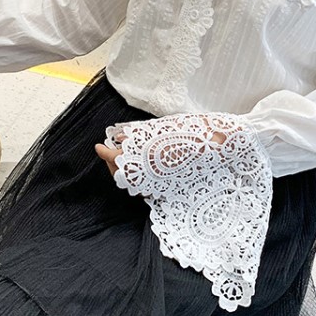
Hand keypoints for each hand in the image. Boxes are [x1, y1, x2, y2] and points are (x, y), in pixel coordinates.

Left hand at [95, 129, 225, 177]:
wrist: (217, 145)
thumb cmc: (191, 132)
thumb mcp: (162, 128)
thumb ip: (139, 134)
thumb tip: (122, 138)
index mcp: (144, 154)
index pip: (113, 157)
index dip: (103, 152)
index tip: (98, 146)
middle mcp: (148, 170)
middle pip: (118, 172)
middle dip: (110, 163)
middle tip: (108, 152)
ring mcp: (157, 181)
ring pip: (130, 182)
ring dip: (122, 172)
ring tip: (122, 161)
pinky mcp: (167, 187)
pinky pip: (144, 188)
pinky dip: (137, 180)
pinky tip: (140, 170)